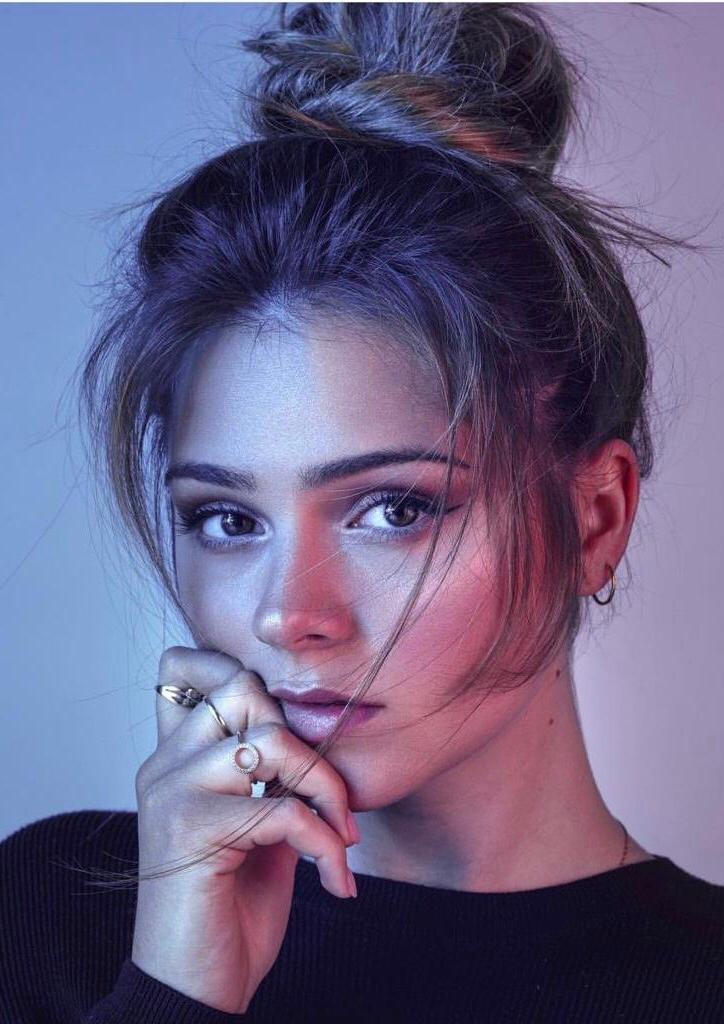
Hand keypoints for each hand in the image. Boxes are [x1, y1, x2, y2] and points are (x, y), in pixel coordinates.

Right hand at [131, 646, 356, 1013]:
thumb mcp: (259, 832)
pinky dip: (325, 842)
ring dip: (325, 789)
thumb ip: (272, 780)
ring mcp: (173, 793)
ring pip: (270, 741)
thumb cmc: (229, 914)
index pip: (184, 667)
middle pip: (241, 688)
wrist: (194, 993)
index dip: (236, 671)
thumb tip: (318, 738)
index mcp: (174, 760)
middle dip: (304, 739)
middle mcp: (164, 766)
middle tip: (327, 797)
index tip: (286, 732)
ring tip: (340, 836)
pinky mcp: (191, 830)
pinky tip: (334, 880)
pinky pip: (283, 809)